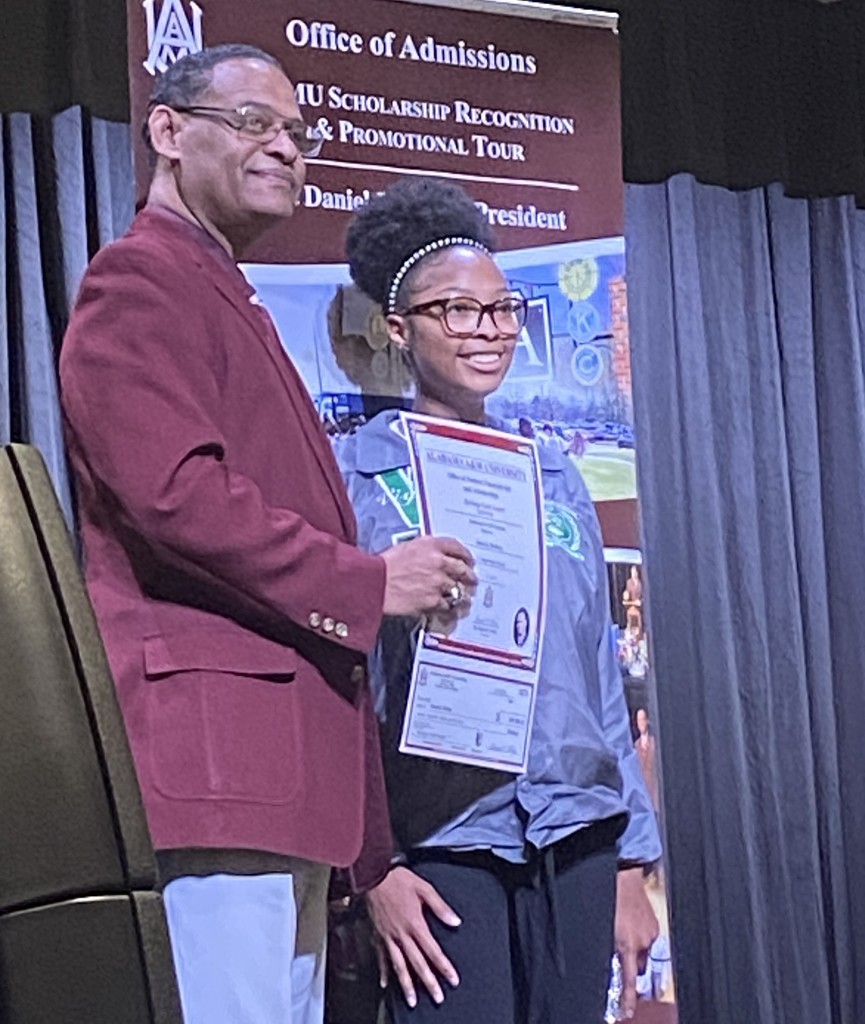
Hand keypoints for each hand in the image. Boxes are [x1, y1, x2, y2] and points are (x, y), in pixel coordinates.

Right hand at [366, 866, 461, 1007]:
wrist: (374, 875)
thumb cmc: (398, 879)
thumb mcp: (424, 888)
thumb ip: (440, 907)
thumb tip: (455, 920)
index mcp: (415, 923)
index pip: (433, 950)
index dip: (444, 966)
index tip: (452, 979)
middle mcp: (401, 934)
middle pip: (417, 963)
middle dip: (429, 982)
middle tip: (437, 997)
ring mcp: (388, 937)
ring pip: (399, 965)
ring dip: (407, 984)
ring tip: (412, 1000)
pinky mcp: (378, 935)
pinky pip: (381, 957)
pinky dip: (383, 971)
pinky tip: (386, 983)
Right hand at [381, 536, 476, 617]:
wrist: (374, 582)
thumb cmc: (384, 565)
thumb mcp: (406, 547)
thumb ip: (425, 550)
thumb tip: (437, 556)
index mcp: (431, 545)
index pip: (456, 547)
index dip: (466, 555)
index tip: (469, 560)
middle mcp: (438, 561)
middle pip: (463, 569)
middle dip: (470, 576)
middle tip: (472, 580)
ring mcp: (437, 582)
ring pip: (459, 589)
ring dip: (463, 595)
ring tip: (464, 599)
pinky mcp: (432, 600)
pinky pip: (448, 605)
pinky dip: (451, 610)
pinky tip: (453, 611)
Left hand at [615, 867, 658, 1018]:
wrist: (623, 877)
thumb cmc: (609, 900)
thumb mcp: (603, 928)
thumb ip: (611, 948)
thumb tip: (614, 963)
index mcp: (626, 944)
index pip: (629, 980)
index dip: (629, 998)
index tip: (628, 1011)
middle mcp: (642, 942)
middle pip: (639, 968)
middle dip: (632, 965)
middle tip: (622, 956)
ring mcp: (651, 934)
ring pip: (644, 953)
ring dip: (636, 949)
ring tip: (625, 931)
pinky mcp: (655, 925)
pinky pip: (649, 939)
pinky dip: (641, 936)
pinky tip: (632, 922)